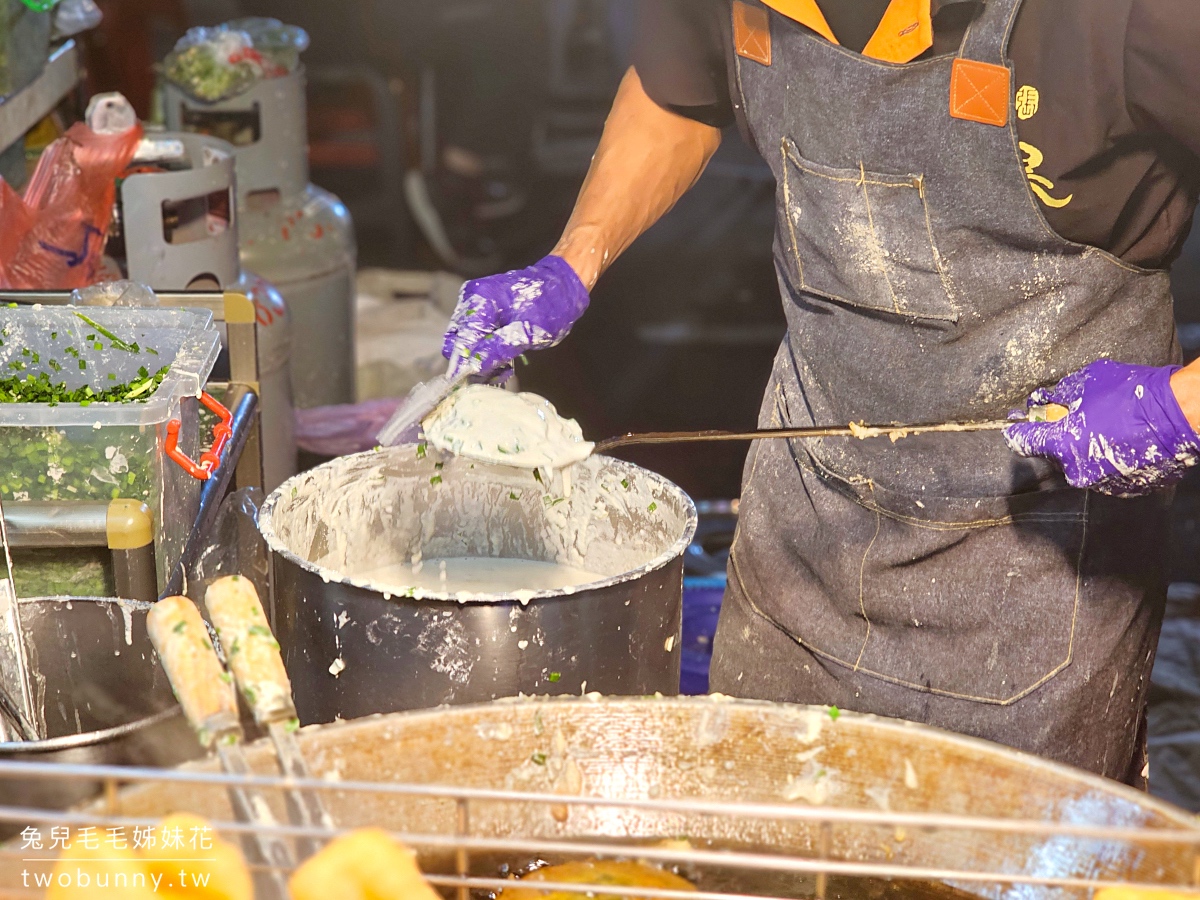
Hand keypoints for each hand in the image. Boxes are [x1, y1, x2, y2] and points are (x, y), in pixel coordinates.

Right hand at [441, 255, 588, 376]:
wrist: (562, 286)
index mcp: (479, 299)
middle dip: (473, 363)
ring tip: (505, 370)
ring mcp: (474, 305)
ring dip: (482, 360)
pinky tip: (504, 362)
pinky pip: (475, 338)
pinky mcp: (482, 313)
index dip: (463, 364)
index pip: (461, 339)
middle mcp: (470, 299)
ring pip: (465, 343)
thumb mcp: (528, 332)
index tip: (467, 386)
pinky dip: (487, 352)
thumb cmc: (550, 305)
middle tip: (495, 376)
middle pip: (457, 342)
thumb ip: (499, 349)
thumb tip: (474, 367)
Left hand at [1004, 360, 1199, 496]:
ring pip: (1081, 465)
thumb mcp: (1088, 382)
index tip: (1015, 425)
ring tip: (1104, 428)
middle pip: (1054, 455)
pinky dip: (1107, 460)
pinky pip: (1106, 473)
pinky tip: (1121, 441)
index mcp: (1061, 445)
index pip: (1023, 443)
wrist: (1180, 415)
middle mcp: (1077, 470)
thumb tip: (1044, 399)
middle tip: (1070, 419)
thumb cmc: (1132, 394)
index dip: (1017, 431)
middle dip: (1058, 437)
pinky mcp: (1125, 489)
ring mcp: (1102, 483)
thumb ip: (1059, 393)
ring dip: (1085, 449)